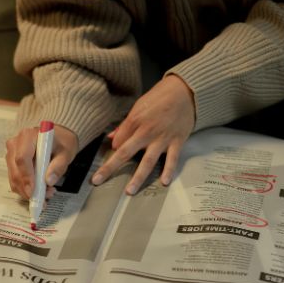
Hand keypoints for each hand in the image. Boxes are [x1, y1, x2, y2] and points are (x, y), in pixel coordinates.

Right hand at [5, 124, 78, 199]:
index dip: (26, 176)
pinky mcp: (11, 163)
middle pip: (15, 171)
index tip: (33, 191)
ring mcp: (11, 154)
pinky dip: (25, 189)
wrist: (57, 138)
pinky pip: (15, 179)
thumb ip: (58, 166)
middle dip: (27, 189)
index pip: (22, 159)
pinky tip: (40, 190)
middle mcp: (15, 144)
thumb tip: (49, 181)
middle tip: (44, 199)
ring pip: (14, 178)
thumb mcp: (66, 153)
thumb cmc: (61, 143)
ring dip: (27, 191)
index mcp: (27, 137)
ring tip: (46, 193)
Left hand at [91, 74, 194, 194]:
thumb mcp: (139, 106)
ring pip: (147, 161)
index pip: (118, 142)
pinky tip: (164, 182)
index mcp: (135, 122)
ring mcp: (162, 139)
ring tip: (130, 191)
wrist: (185, 91)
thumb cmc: (160, 98)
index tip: (106, 162)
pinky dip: (168, 171)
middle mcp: (147, 132)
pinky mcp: (177, 142)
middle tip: (98, 180)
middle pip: (125, 153)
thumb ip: (125, 125)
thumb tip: (111, 138)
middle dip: (110, 168)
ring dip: (138, 177)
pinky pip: (172, 159)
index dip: (111, 152)